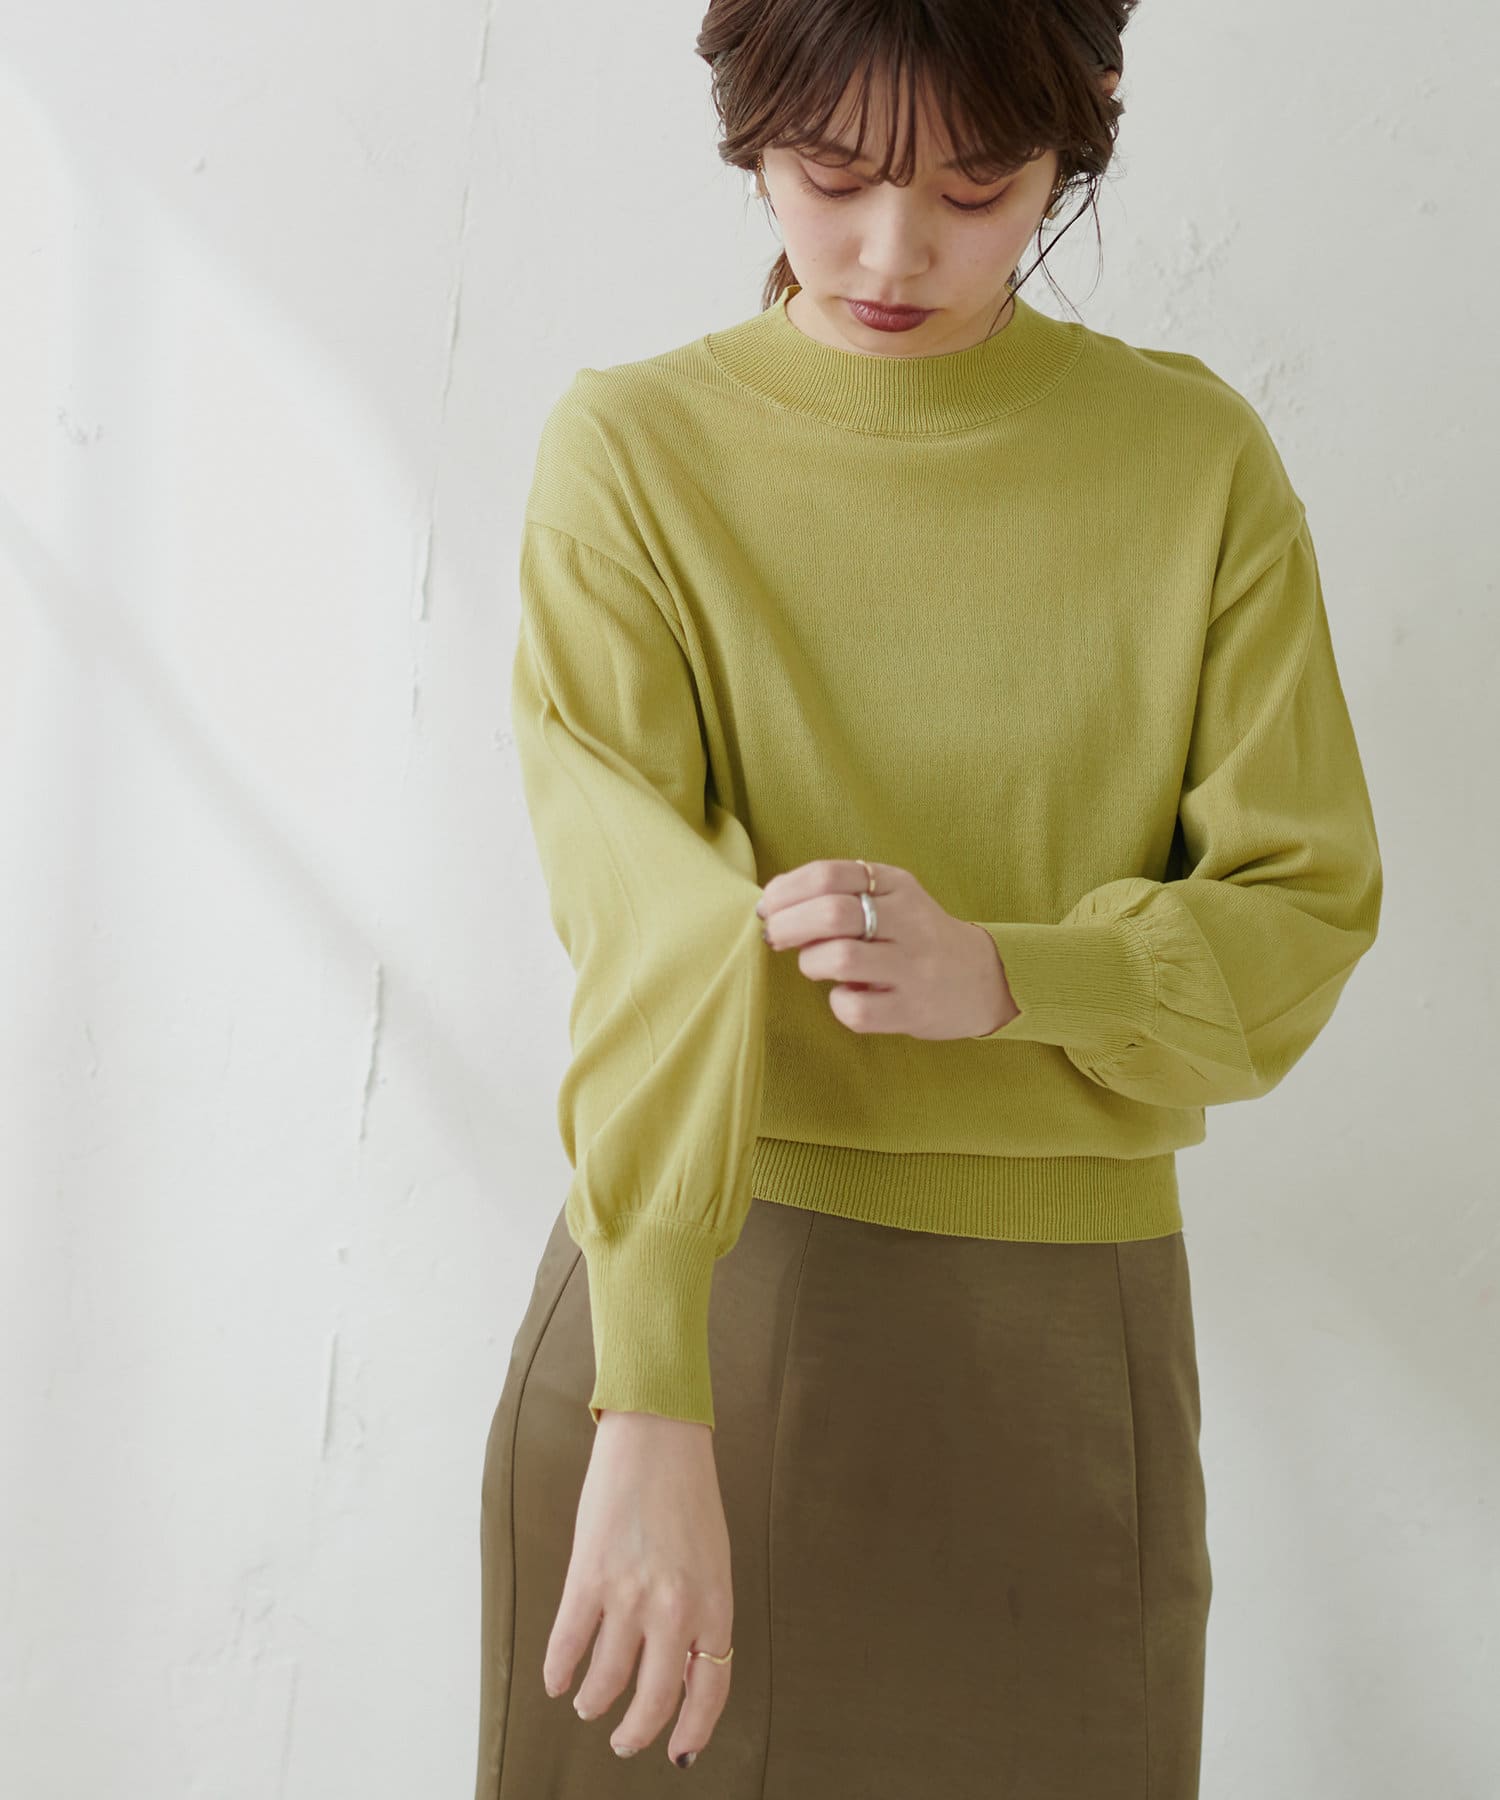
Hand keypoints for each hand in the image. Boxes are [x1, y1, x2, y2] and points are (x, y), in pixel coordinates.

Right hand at [543, 1409, 733, 1767]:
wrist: (658, 1438)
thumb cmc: (689, 1495)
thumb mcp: (713, 1561)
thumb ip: (701, 1615)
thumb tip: (683, 1672)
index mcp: (715, 1603)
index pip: (709, 1689)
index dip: (692, 1730)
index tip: (678, 1751)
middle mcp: (675, 1608)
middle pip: (654, 1698)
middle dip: (635, 1731)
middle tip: (623, 1740)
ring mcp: (630, 1595)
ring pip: (606, 1679)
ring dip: (594, 1701)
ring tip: (589, 1704)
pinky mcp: (589, 1577)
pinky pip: (568, 1645)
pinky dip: (559, 1672)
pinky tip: (556, 1681)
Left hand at [755, 857, 1019, 1038]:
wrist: (982, 979)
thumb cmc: (914, 936)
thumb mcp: (891, 897)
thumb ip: (840, 892)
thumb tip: (772, 900)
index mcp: (896, 885)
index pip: (829, 874)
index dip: (785, 891)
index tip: (768, 907)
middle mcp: (907, 921)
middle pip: (831, 913)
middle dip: (787, 925)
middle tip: (773, 936)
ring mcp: (911, 967)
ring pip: (839, 958)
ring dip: (811, 963)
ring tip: (817, 965)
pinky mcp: (911, 1010)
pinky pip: (854, 1009)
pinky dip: (838, 1003)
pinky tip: (847, 996)